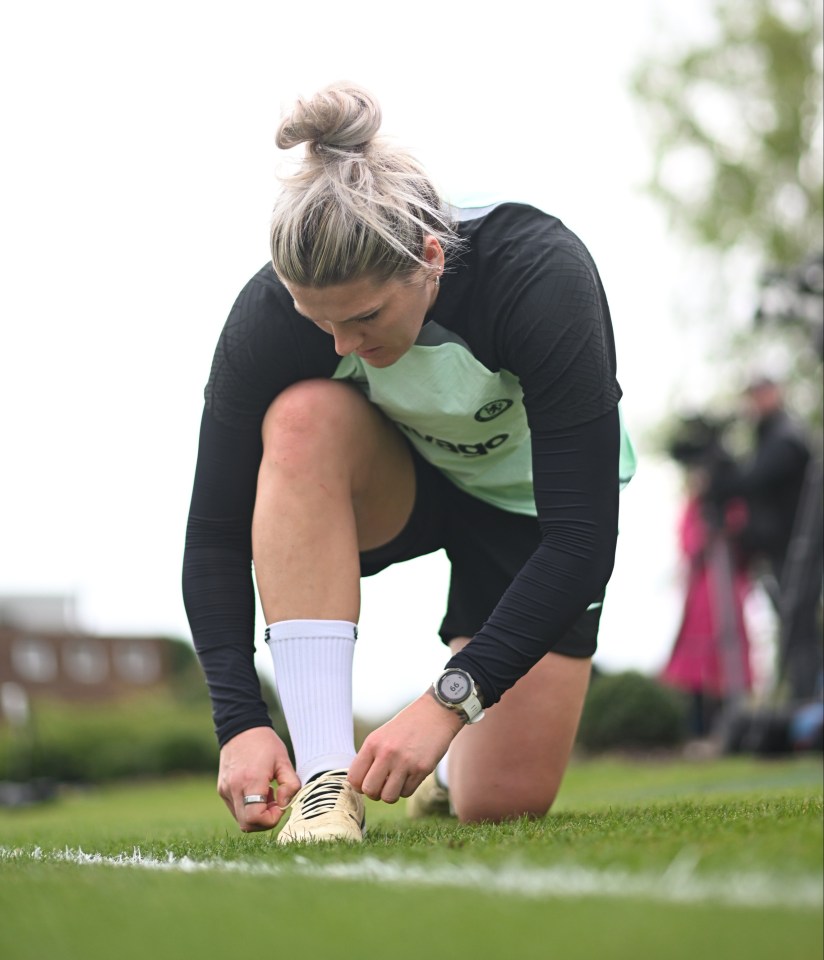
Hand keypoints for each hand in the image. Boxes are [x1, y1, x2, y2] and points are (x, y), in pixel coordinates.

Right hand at [217, 726, 300, 831]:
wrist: (241, 728)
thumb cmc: (265, 743)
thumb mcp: (284, 760)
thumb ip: (291, 784)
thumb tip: (284, 804)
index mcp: (251, 780)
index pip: (255, 818)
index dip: (271, 819)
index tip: (280, 805)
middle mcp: (234, 788)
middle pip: (247, 824)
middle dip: (265, 821)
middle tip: (275, 803)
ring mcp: (226, 789)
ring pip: (241, 819)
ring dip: (257, 814)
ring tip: (267, 793)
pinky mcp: (222, 789)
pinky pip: (236, 809)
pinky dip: (248, 807)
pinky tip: (257, 790)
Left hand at [348, 692, 463, 802]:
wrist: (435, 714)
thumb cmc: (406, 727)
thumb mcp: (382, 736)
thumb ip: (370, 757)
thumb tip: (361, 785)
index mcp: (372, 743)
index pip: (354, 778)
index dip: (359, 785)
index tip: (367, 782)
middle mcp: (386, 753)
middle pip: (369, 791)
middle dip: (375, 793)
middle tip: (382, 784)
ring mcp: (404, 762)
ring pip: (388, 797)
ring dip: (391, 794)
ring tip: (396, 782)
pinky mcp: (422, 769)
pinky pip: (407, 792)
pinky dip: (406, 788)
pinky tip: (410, 774)